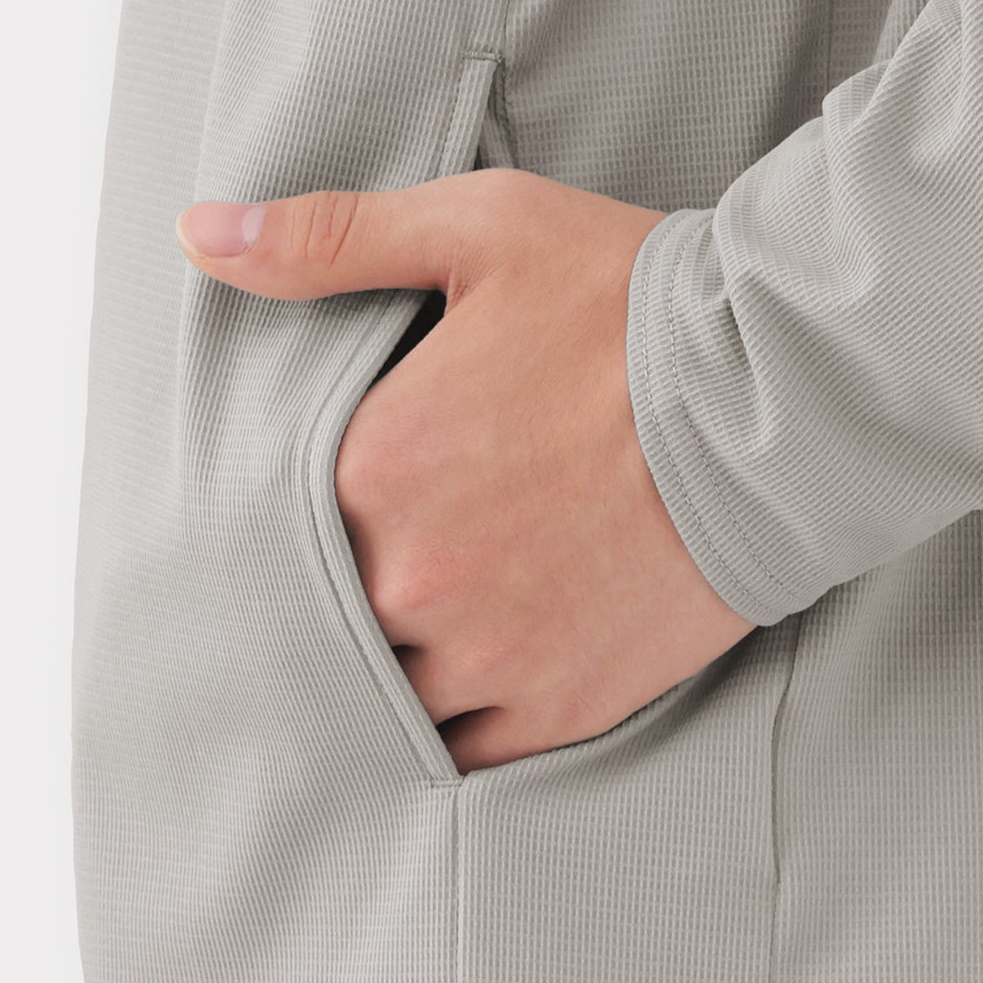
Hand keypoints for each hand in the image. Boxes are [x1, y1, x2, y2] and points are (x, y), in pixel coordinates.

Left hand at [178, 170, 753, 770]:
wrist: (782, 397)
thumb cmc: (632, 305)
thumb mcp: (478, 231)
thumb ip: (329, 242)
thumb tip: (200, 235)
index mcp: (373, 470)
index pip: (285, 525)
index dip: (311, 516)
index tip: (349, 503)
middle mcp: (415, 578)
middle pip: (336, 617)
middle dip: (357, 594)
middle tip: (400, 565)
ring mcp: (489, 653)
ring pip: (396, 695)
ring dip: (404, 668)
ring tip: (439, 628)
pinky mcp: (562, 704)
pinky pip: (471, 751)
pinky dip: (460, 729)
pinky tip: (472, 689)